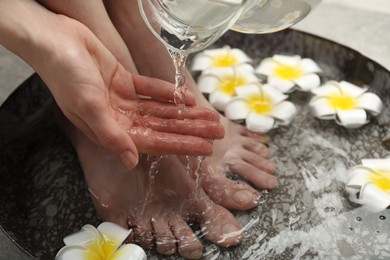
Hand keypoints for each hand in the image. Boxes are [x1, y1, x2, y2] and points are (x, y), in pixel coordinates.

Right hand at [31, 15, 223, 168]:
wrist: (56, 40)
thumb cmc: (66, 75)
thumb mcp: (89, 106)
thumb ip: (111, 135)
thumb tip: (130, 161)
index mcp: (111, 130)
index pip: (154, 142)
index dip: (181, 145)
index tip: (205, 148)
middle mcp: (120, 118)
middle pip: (163, 127)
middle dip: (191, 129)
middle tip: (217, 131)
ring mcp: (123, 100)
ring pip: (162, 110)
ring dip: (185, 113)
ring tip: (209, 116)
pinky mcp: (125, 82)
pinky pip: (152, 91)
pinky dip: (169, 94)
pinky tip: (187, 99)